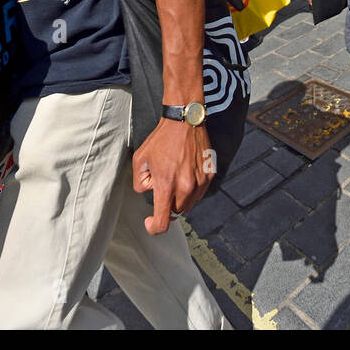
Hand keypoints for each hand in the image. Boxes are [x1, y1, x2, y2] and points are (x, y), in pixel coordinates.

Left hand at [132, 118, 212, 234]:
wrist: (184, 121)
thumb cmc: (162, 139)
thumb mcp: (140, 159)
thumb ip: (140, 183)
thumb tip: (150, 193)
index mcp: (166, 185)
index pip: (162, 221)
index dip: (154, 228)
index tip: (150, 222)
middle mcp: (185, 187)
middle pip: (176, 212)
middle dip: (167, 204)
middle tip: (163, 184)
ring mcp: (200, 182)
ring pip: (188, 204)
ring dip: (180, 197)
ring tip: (175, 175)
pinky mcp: (209, 176)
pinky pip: (199, 193)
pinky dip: (191, 189)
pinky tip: (185, 172)